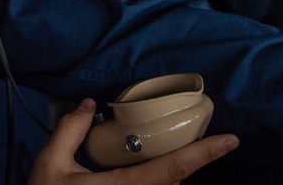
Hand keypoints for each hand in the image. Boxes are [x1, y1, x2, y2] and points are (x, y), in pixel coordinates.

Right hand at [28, 99, 238, 184]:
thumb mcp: (51, 164)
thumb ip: (70, 130)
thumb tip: (91, 105)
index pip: (174, 168)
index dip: (205, 154)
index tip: (232, 140)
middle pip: (174, 181)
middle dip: (183, 160)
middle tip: (190, 138)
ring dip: (166, 176)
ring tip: (167, 154)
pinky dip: (155, 182)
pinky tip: (145, 172)